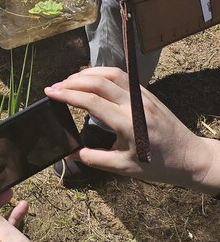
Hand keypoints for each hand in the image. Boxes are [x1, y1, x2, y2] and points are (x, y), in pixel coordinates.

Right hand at [44, 67, 219, 193]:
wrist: (192, 158)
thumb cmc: (159, 166)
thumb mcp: (124, 168)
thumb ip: (93, 158)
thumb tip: (68, 154)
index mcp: (129, 123)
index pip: (91, 102)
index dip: (67, 95)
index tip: (49, 93)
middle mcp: (136, 105)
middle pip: (98, 82)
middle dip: (72, 81)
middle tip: (54, 87)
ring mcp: (143, 97)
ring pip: (111, 73)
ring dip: (87, 74)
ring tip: (69, 81)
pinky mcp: (148, 94)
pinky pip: (122, 77)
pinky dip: (101, 74)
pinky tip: (91, 81)